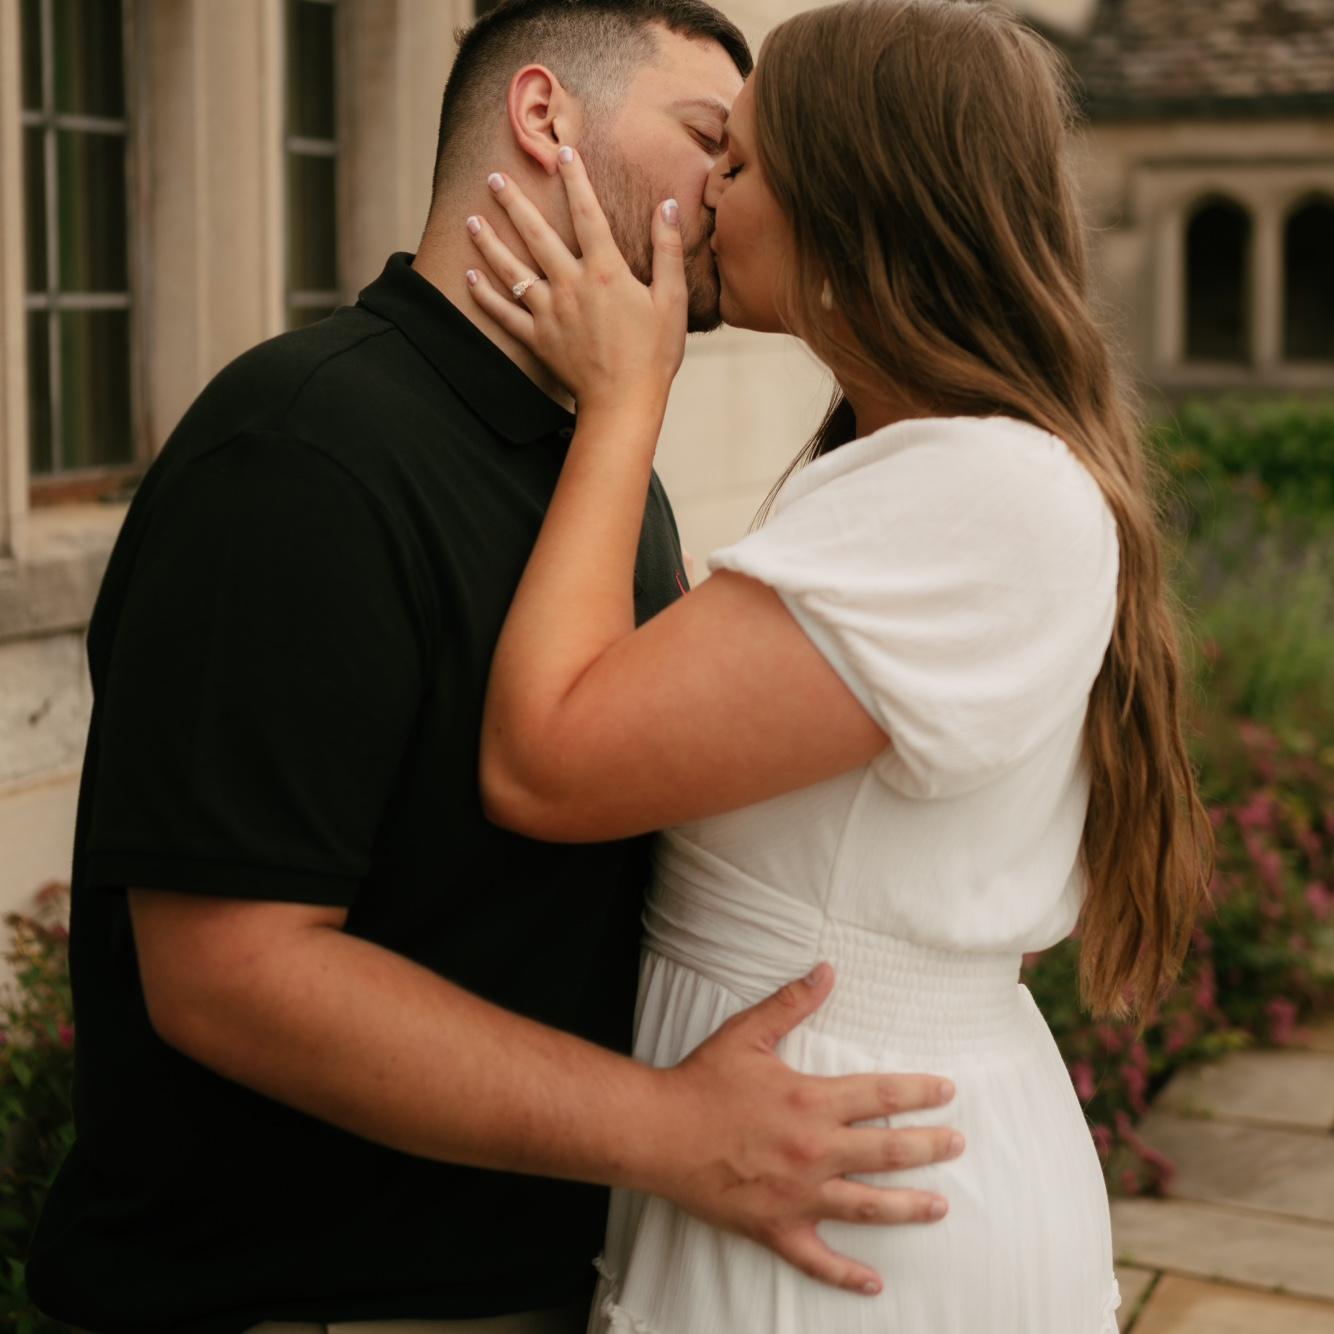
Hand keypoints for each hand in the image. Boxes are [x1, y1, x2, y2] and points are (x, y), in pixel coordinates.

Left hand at [464, 148, 686, 412]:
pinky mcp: (537, 338)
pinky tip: (469, 277)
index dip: (575, 179)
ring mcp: (549, 312)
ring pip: (511, 270)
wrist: (624, 403)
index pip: (587, 213)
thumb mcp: (671, 300)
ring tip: (472, 220)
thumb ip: (667, 250)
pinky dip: (484, 296)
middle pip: (536, 234)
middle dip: (514, 203)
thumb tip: (668, 206)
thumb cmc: (654, 354)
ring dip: (490, 243)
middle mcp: (571, 285)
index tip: (562, 151)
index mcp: (605, 271)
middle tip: (493, 177)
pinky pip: (503, 313)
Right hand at [650, 964, 961, 1295]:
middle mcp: (814, 1150)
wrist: (658, 1132)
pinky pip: (818, 1258)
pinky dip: (846, 1274)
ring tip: (940, 1206)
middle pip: (887, 1151)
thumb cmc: (702, 1081)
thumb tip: (826, 971)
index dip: (918, 1091)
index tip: (947, 1092)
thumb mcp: (748, 1033)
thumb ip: (792, 1003)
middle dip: (929, 1147)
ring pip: (868, 1206)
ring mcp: (798, 1194)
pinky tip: (873, 1283)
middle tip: (957, 1144)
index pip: (880, 1094)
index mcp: (811, 1101)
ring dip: (909, 1206)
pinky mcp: (775, 1226)